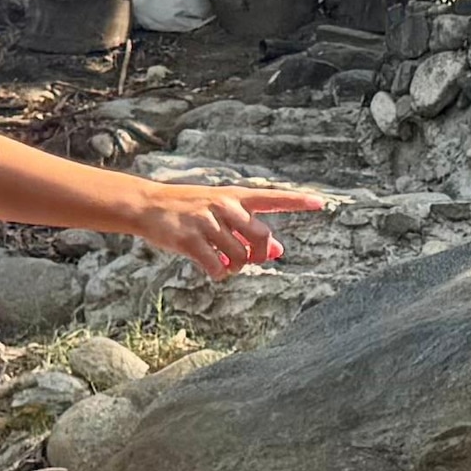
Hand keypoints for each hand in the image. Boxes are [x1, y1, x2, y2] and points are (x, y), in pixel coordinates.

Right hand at [121, 180, 320, 276]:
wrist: (148, 205)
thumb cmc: (190, 209)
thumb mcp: (221, 212)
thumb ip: (248, 229)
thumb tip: (278, 250)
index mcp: (234, 196)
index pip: (272, 198)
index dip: (297, 202)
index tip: (321, 203)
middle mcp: (224, 206)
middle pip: (260, 237)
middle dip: (259, 255)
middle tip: (249, 261)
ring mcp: (206, 222)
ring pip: (239, 257)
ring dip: (235, 267)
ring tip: (225, 264)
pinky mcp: (190, 240)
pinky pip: (217, 267)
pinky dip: (219, 274)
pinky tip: (213, 269)